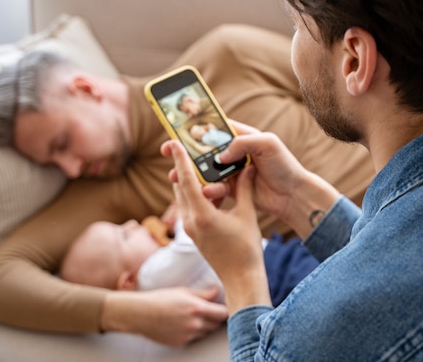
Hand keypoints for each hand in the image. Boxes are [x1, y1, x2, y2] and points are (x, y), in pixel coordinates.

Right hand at [101, 287, 227, 346]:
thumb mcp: (183, 291)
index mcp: (197, 308)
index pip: (223, 314)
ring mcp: (188, 336)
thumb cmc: (161, 299)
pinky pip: (195, 339)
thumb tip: (217, 291)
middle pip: (217, 325)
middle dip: (217, 318)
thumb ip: (203, 293)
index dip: (226, 310)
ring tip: (198, 316)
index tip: (225, 307)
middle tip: (213, 311)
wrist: (141, 314)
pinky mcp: (181, 343)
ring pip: (207, 333)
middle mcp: (195, 324)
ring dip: (207, 326)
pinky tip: (187, 324)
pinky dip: (195, 332)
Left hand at [163, 139, 270, 312]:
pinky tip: (207, 190)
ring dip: (188, 183)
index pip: (187, 180)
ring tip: (198, 167)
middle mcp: (190, 222)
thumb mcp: (247, 215)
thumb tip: (247, 167)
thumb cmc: (247, 249)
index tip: (175, 144)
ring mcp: (190, 230)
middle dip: (183, 168)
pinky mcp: (193, 235)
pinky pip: (188, 208)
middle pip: (180, 187)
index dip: (181, 160)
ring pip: (182, 198)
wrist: (241, 278)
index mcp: (202, 215)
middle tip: (188, 150)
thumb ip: (244, 189)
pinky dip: (193, 196)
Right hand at [167, 120, 340, 236]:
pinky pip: (215, 188)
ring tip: (178, 176)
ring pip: (207, 171)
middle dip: (186, 152)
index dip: (197, 128)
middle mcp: (236, 153)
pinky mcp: (233, 189)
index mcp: (243, 137)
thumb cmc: (285, 166)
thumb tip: (220, 155)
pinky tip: (207, 192)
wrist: (293, 195)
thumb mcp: (267, 144)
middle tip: (168, 152)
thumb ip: (243, 143)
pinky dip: (209, 190)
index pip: (216, 128)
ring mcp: (233, 171)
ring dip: (192, 174)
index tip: (178, 129)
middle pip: (205, 150)